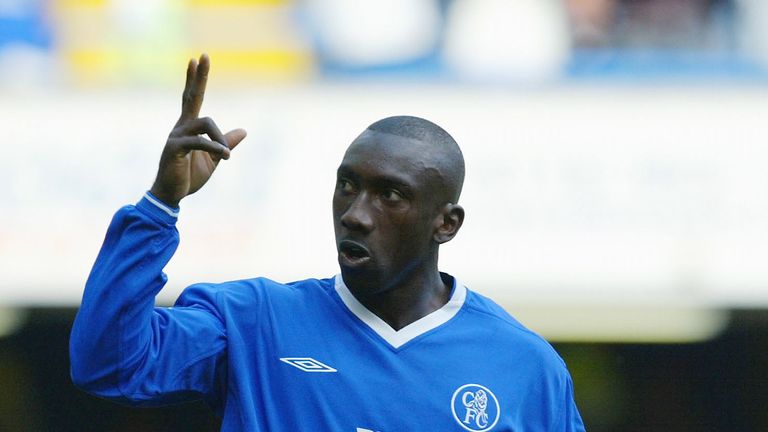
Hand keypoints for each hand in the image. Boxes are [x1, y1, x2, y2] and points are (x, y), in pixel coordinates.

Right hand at [150, 54, 246, 207]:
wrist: (172, 195)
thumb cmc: (189, 177)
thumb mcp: (213, 159)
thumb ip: (225, 143)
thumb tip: (244, 131)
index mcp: (189, 128)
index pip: (192, 98)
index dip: (196, 80)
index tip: (197, 59)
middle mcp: (181, 127)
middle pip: (191, 97)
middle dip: (198, 77)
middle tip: (203, 56)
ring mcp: (176, 136)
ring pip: (205, 123)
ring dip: (220, 139)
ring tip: (227, 156)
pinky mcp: (174, 149)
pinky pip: (199, 141)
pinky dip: (214, 147)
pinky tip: (224, 155)